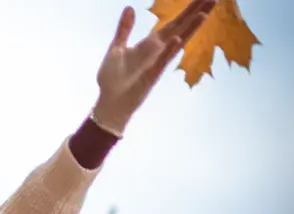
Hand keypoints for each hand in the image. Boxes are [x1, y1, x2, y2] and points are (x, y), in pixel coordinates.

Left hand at [91, 0, 215, 135]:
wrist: (109, 103)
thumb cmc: (112, 78)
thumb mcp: (116, 48)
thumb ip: (124, 28)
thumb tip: (129, 7)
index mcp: (150, 44)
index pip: (173, 23)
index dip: (187, 11)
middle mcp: (158, 51)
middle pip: (181, 28)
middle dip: (196, 13)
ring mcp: (156, 62)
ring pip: (177, 41)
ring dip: (190, 28)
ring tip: (204, 13)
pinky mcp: (151, 75)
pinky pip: (162, 60)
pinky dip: (169, 50)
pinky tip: (177, 39)